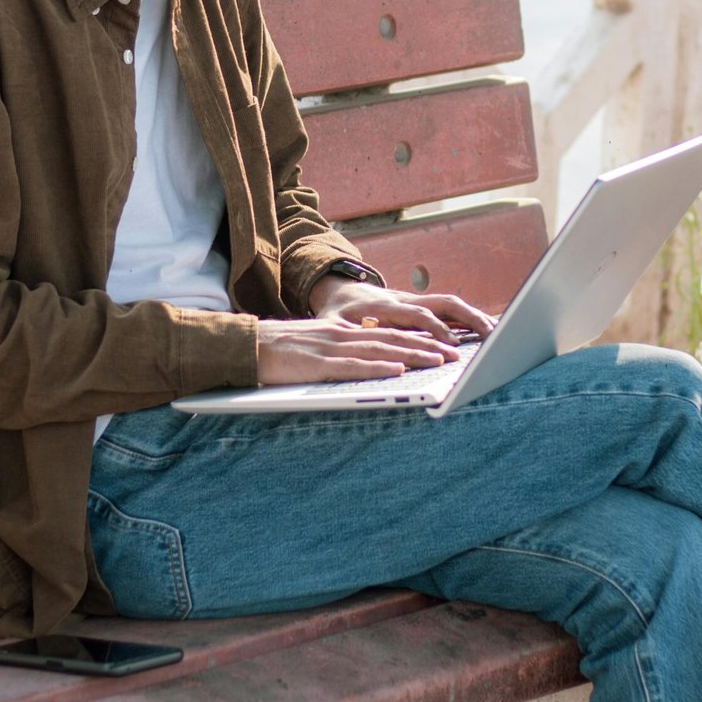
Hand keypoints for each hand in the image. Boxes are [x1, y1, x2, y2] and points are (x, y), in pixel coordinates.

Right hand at [253, 280, 495, 386]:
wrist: (246, 346)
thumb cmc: (280, 352)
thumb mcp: (318, 347)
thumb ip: (343, 353)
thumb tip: (370, 361)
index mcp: (344, 331)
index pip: (388, 333)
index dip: (418, 338)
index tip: (444, 344)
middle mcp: (343, 335)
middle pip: (393, 338)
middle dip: (426, 345)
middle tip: (454, 353)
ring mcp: (331, 347)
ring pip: (380, 349)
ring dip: (412, 355)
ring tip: (438, 360)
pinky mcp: (317, 364)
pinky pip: (352, 366)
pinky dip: (377, 367)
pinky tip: (397, 369)